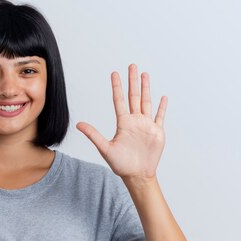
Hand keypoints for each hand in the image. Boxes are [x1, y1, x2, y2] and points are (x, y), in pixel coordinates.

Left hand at [76, 64, 166, 179]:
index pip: (119, 100)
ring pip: (146, 102)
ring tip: (145, 74)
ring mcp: (146, 125)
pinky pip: (160, 116)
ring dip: (146, 88)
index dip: (117, 87)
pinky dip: (162, 107)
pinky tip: (162, 97)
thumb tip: (78, 125)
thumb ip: (93, 135)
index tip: (114, 73)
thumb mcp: (105, 149)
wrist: (137, 175)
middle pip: (134, 96)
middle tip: (132, 66)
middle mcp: (135, 121)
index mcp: (123, 123)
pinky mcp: (157, 131)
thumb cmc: (121, 164)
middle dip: (133, 81)